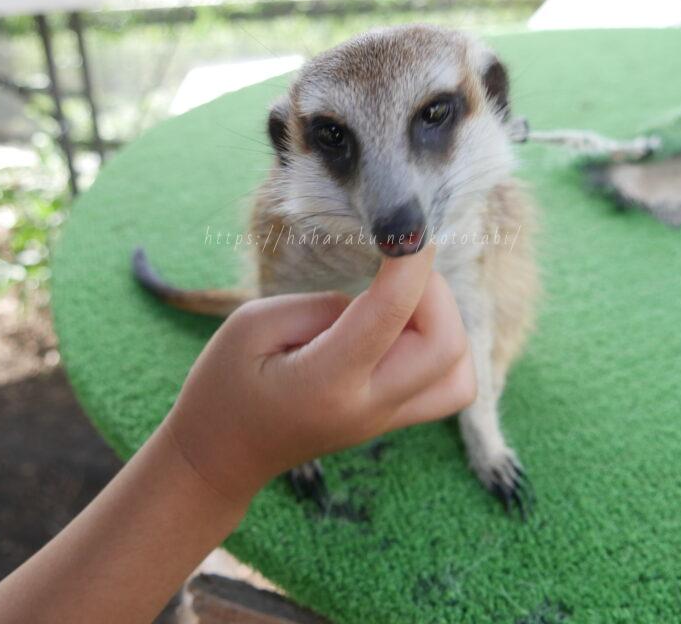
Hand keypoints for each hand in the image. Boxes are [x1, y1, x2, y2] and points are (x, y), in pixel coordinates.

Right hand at [163, 244, 475, 506]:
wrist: (221, 457)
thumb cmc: (225, 385)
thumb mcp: (251, 326)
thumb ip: (319, 306)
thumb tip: (373, 297)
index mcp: (326, 381)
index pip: (390, 313)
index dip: (410, 260)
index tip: (407, 224)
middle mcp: (368, 406)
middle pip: (446, 346)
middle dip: (434, 291)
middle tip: (396, 268)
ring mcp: (386, 420)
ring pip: (460, 373)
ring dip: (445, 323)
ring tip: (403, 301)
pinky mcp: (393, 421)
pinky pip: (449, 386)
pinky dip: (444, 347)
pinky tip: (406, 327)